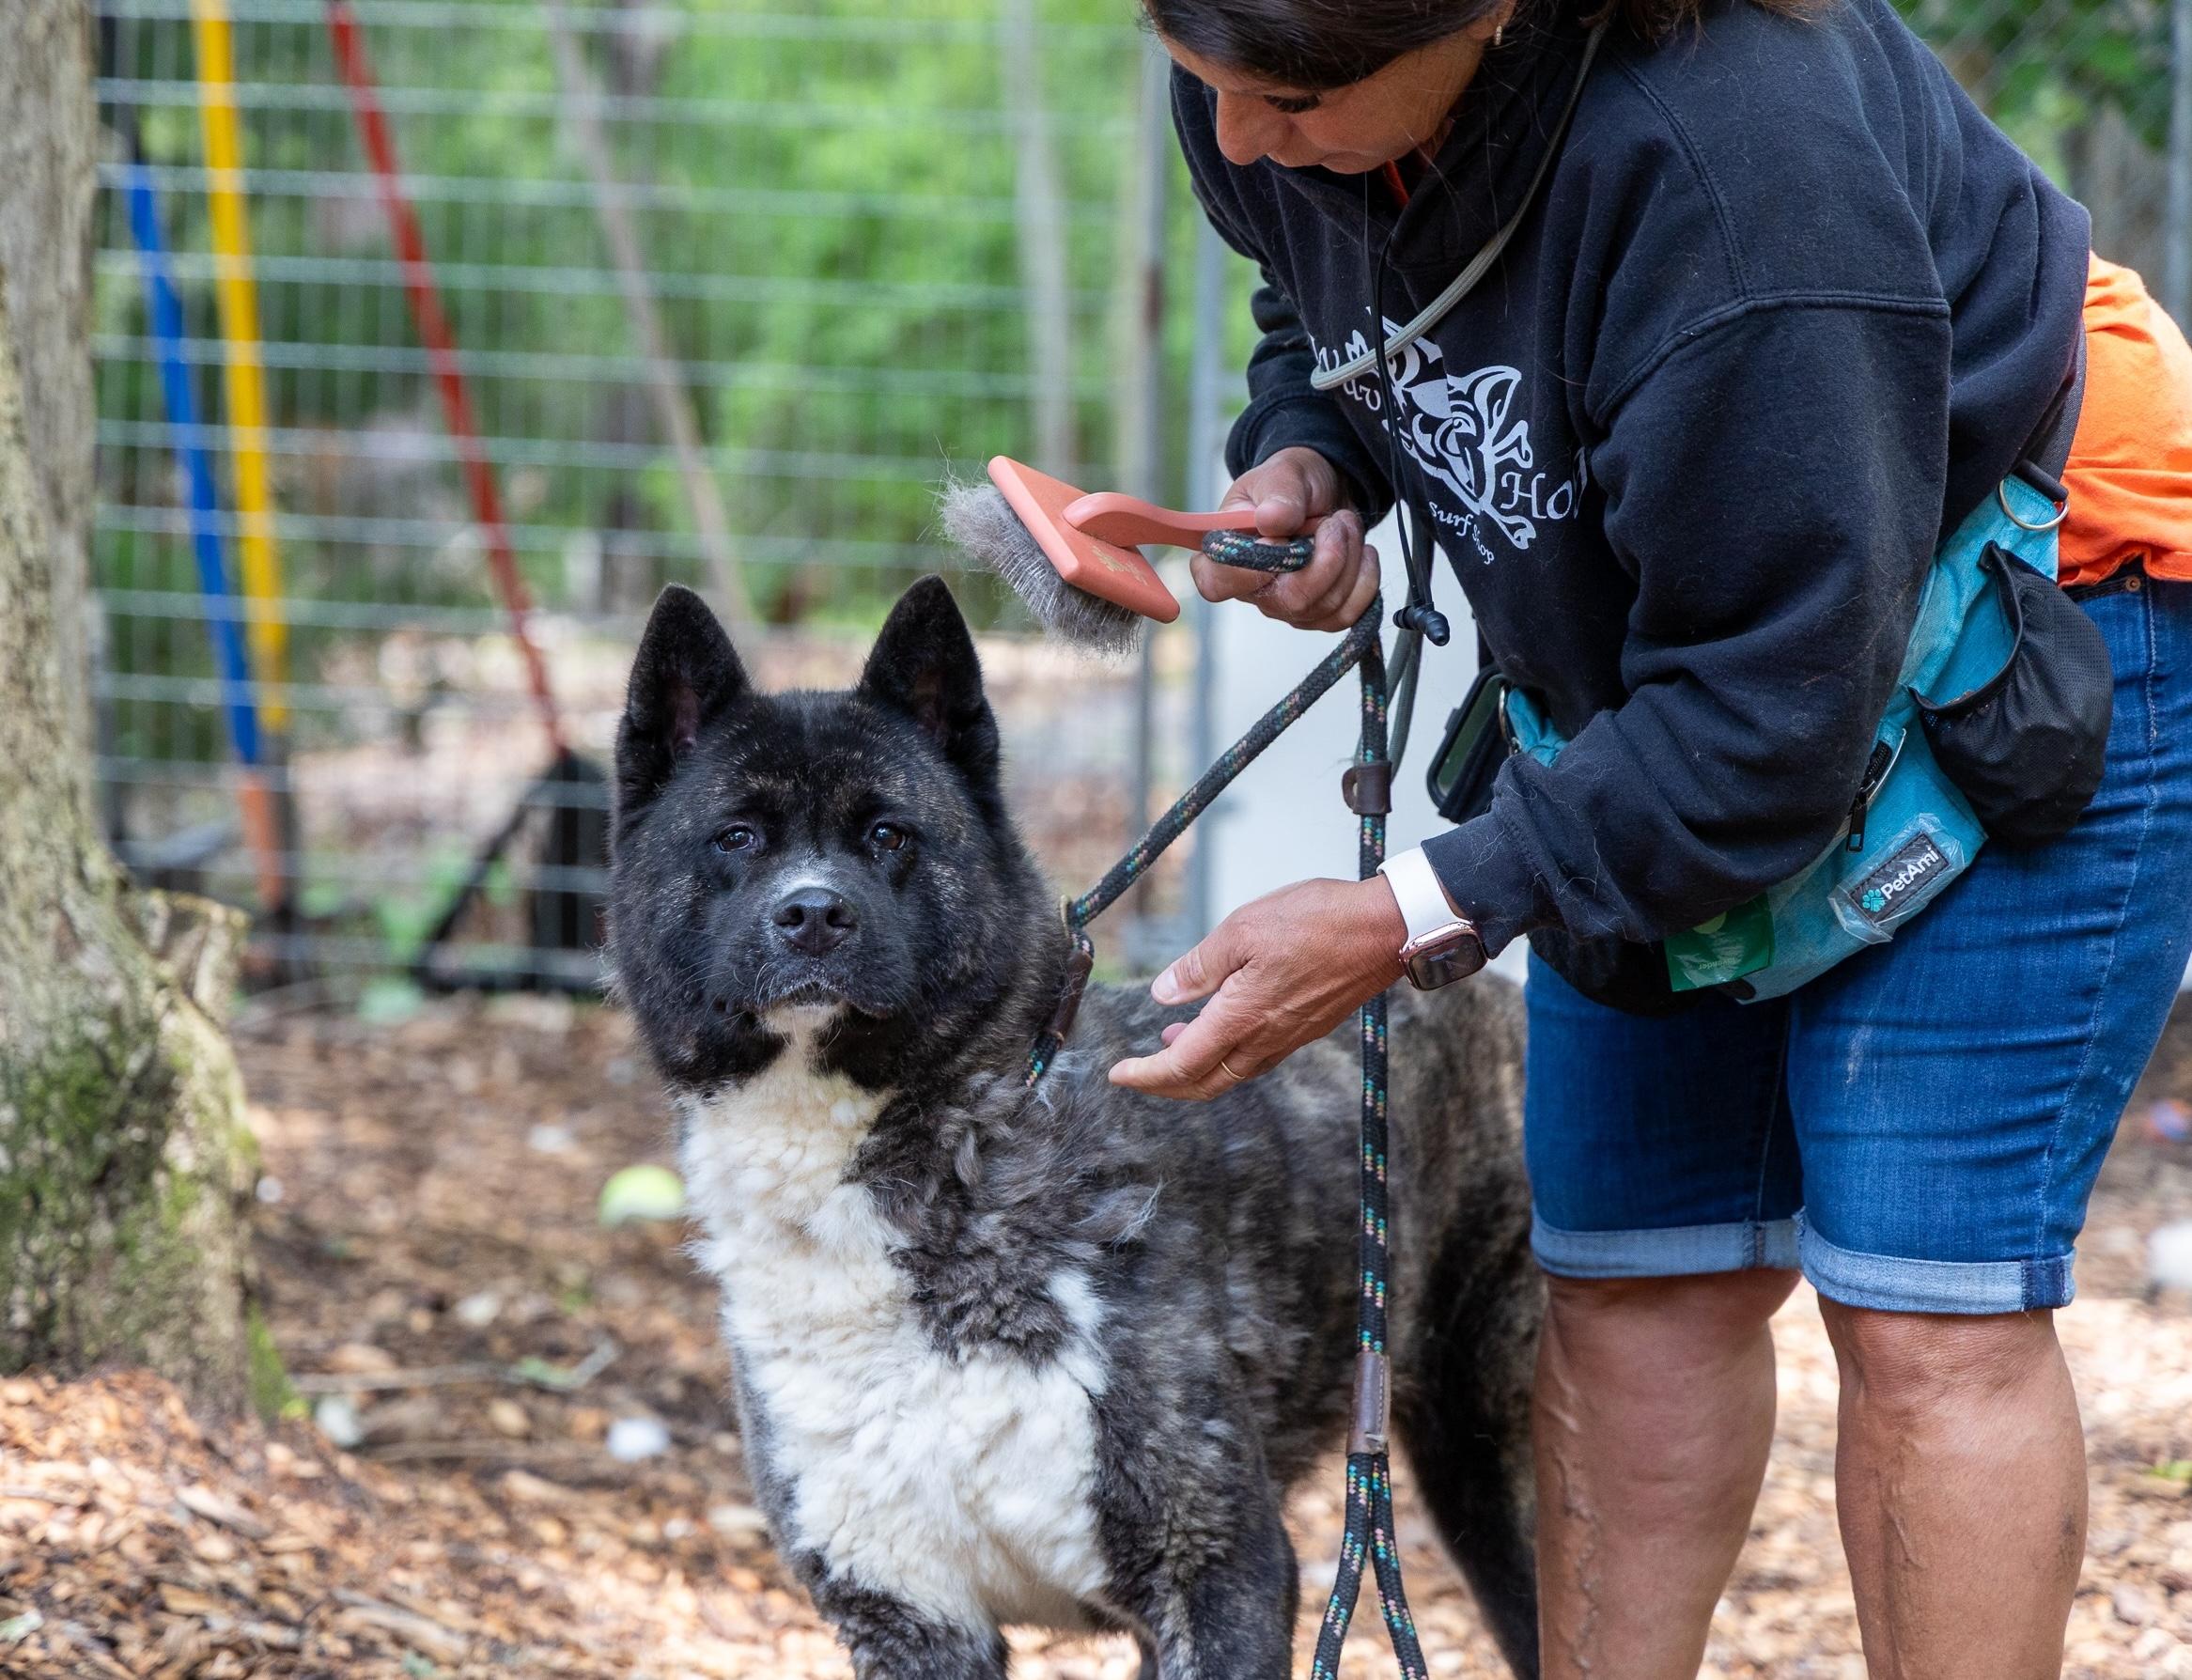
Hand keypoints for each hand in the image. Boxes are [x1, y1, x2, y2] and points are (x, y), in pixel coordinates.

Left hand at [1108, 876, 1405, 1100]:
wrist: (1385, 930)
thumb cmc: (1318, 921)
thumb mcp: (1242, 930)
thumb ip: (1199, 967)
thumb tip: (1163, 994)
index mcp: (1242, 1017)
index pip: (1181, 1065)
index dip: (1145, 1076)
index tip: (1119, 1074)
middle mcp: (1265, 1038)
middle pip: (1205, 1083)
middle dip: (1165, 1085)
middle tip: (1138, 1073)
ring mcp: (1289, 1037)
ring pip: (1232, 1072)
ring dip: (1196, 1067)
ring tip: (1170, 1042)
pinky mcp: (1306, 1027)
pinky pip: (1256, 1057)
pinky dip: (1226, 1053)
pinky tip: (1219, 1024)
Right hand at [1193, 446, 1378, 632]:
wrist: (1323, 492)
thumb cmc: (1291, 484)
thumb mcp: (1283, 474)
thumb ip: (1278, 494)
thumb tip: (1271, 519)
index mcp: (1225, 553)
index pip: (1217, 582)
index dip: (1252, 568)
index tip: (1280, 536)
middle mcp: (1250, 588)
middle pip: (1290, 600)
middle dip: (1329, 558)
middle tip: (1335, 522)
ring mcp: (1284, 605)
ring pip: (1324, 606)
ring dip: (1350, 560)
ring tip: (1345, 525)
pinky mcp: (1316, 613)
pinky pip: (1346, 615)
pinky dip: (1365, 582)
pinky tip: (1362, 554)